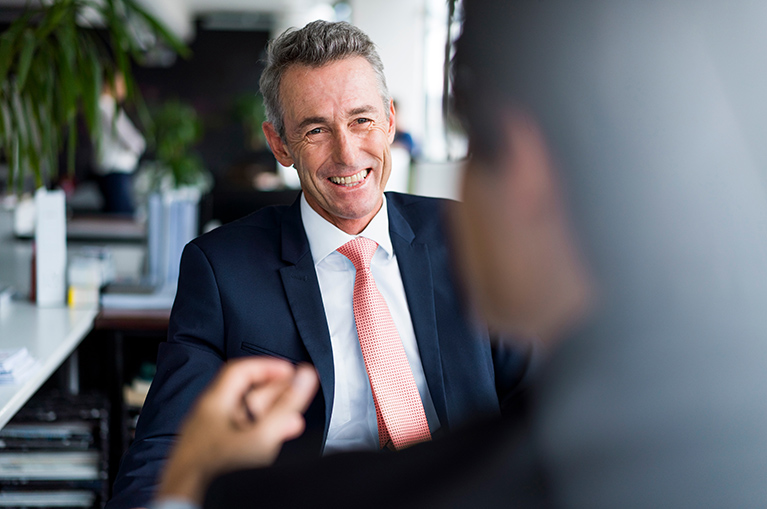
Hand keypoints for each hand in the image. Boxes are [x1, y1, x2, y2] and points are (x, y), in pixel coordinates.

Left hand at [156, 357, 318, 503]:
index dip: (268, 367)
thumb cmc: (215, 473)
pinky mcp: (209, 456)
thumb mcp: (260, 436)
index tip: (290, 372)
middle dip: (275, 392)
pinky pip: (237, 436)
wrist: (185, 505)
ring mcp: (207, 437)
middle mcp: (207, 417)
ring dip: (269, 416)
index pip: (241, 370)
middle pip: (244, 393)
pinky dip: (258, 434)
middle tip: (296, 394)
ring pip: (242, 417)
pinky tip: (271, 441)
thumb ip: (286, 406)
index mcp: (214, 404)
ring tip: (292, 421)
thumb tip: (304, 377)